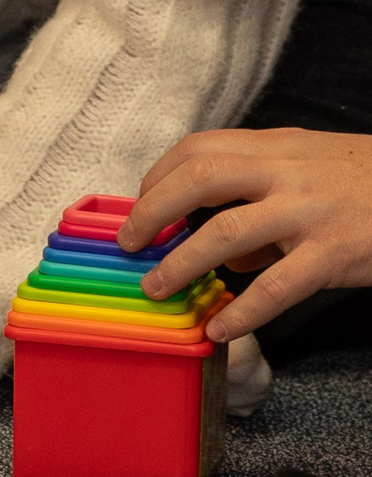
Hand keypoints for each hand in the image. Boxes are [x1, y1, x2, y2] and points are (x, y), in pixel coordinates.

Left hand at [119, 127, 371, 341]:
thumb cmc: (369, 186)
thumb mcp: (313, 173)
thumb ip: (262, 201)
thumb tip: (220, 256)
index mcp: (278, 147)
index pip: (198, 149)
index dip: (158, 177)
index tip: (140, 207)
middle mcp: (288, 173)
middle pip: (198, 178)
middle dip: (151, 212)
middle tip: (128, 245)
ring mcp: (310, 212)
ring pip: (225, 232)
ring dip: (181, 263)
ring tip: (156, 289)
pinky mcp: (335, 253)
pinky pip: (276, 285)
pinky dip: (242, 311)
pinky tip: (221, 328)